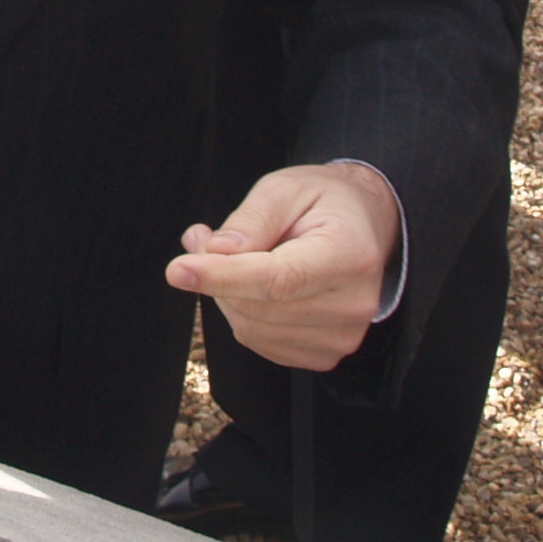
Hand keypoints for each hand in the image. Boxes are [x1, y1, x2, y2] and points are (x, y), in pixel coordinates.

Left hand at [166, 163, 399, 371]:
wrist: (363, 225)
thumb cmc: (323, 202)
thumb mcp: (284, 188)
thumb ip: (250, 219)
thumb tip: (214, 252)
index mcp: (349, 254)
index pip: (278, 279)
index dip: (224, 277)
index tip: (179, 269)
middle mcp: (353, 303)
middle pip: (258, 307)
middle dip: (217, 276)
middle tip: (204, 239)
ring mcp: (343, 336)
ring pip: (252, 329)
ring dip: (227, 295)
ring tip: (234, 256)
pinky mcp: (325, 354)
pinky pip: (260, 342)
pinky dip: (243, 314)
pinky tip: (252, 284)